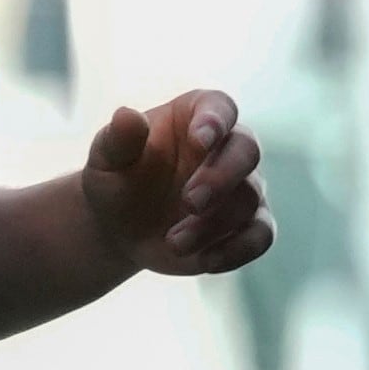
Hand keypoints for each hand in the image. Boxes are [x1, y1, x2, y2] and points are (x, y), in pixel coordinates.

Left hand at [78, 89, 275, 276]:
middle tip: (190, 202)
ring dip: (213, 224)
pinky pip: (261, 235)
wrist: (121, 228)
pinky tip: (206, 262)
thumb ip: (118, 138)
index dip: (215, 120)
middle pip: (247, 151)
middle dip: (222, 177)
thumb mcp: (107, 159)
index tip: (200, 139)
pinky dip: (238, 250)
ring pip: (249, 199)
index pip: (219, 107)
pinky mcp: (247, 225)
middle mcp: (228, 146)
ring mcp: (242, 186)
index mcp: (196, 116)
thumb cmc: (117, 180)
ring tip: (173, 242)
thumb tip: (126, 116)